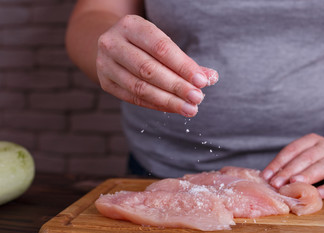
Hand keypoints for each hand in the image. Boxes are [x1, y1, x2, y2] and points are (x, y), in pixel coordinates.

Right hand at [96, 15, 217, 116]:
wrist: (113, 44)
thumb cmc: (144, 43)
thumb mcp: (162, 42)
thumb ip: (185, 61)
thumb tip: (210, 78)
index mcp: (131, 26)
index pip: (161, 48)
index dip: (183, 66)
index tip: (202, 81)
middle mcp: (113, 44)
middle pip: (149, 70)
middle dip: (177, 86)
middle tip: (198, 98)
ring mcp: (105, 64)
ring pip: (139, 87)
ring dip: (168, 101)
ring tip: (189, 108)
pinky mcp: (106, 83)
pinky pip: (133, 98)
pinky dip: (156, 105)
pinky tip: (173, 108)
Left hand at [261, 133, 323, 198]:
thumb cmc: (319, 161)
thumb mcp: (305, 157)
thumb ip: (290, 165)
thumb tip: (268, 178)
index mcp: (312, 140)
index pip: (292, 149)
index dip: (278, 163)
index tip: (266, 176)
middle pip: (306, 158)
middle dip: (289, 171)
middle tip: (276, 184)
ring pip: (323, 167)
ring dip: (307, 176)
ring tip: (294, 184)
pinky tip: (317, 194)